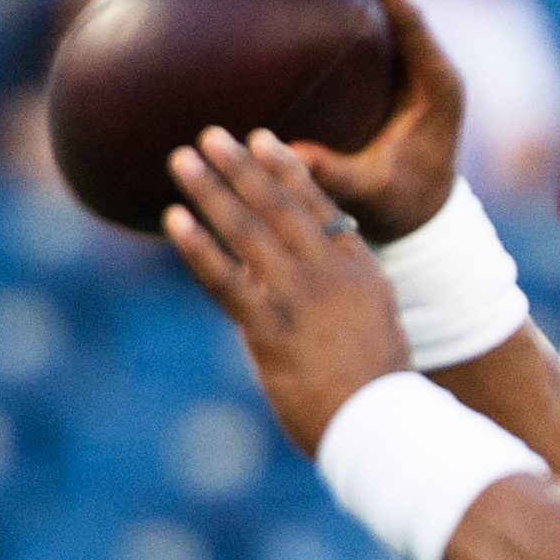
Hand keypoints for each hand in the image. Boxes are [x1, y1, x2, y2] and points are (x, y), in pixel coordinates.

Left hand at [163, 127, 409, 456]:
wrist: (385, 425)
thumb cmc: (379, 390)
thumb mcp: (372, 330)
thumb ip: (338, 300)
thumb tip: (294, 287)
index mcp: (362, 272)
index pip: (320, 207)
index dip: (288, 170)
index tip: (263, 139)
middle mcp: (331, 275)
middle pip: (280, 207)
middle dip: (242, 167)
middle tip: (210, 134)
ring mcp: (301, 299)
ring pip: (249, 232)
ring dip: (212, 191)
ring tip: (182, 160)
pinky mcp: (271, 329)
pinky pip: (227, 280)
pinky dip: (198, 248)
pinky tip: (174, 220)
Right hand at [270, 0, 465, 241]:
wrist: (422, 214)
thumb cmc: (403, 206)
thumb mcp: (373, 195)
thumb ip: (338, 176)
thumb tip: (285, 155)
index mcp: (436, 82)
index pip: (411, 16)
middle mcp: (422, 59)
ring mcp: (401, 57)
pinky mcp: (380, 62)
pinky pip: (346, 17)